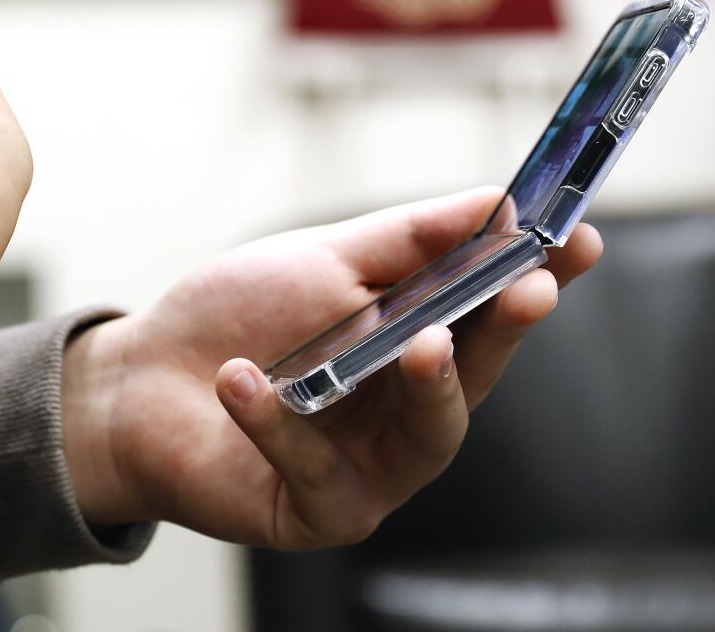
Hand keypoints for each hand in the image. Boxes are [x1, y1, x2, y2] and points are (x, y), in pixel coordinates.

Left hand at [60, 187, 602, 548]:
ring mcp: (370, 470)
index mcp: (419, 346)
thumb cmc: (235, 318)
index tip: (578, 240)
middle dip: (505, 334)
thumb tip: (494, 202)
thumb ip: (408, 240)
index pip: (495, 316)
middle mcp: (407, 414)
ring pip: (428, 440)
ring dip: (427, 388)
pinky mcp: (315, 512)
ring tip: (416, 343)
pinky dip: (279, 422)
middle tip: (525, 290)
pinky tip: (242, 381)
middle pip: (476, 380)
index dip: (540, 280)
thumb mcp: (323, 260)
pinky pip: (318, 471)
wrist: (136, 378)